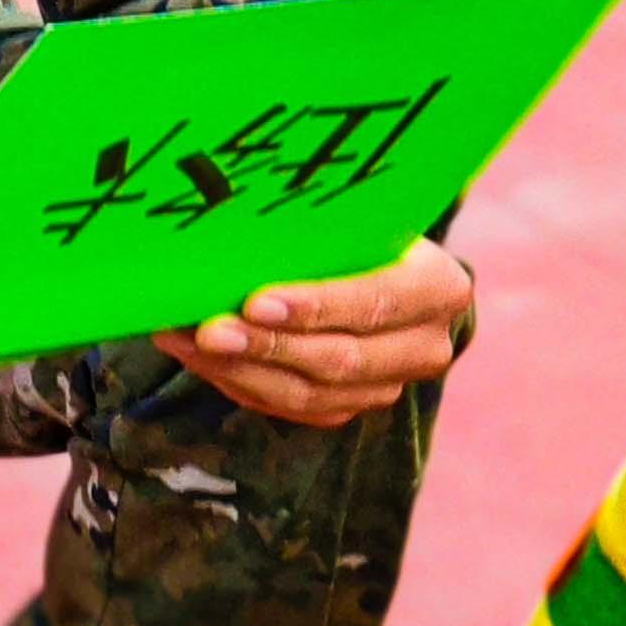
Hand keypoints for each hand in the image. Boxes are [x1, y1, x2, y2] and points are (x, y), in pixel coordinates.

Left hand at [156, 236, 474, 426]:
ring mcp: (390, 385)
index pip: (375, 302)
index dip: (316, 307)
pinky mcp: (351, 407)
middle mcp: (426, 346)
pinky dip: (237, 381)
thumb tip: (240, 225)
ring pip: (308, 394)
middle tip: (208, 330)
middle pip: (340, 359)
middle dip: (266, 346)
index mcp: (439, 289)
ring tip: (186, 339)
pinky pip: (289, 407)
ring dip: (239, 369)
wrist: (384, 268)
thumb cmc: (360, 228)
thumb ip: (320, 229)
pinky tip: (196, 355)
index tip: (257, 301)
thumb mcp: (357, 218)